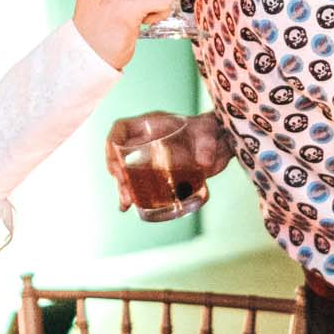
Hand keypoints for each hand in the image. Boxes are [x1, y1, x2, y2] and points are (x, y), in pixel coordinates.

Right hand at [103, 110, 234, 210]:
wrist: (220, 143)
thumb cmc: (211, 130)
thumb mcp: (209, 133)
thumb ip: (207, 144)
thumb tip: (204, 163)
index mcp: (151, 125)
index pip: (122, 129)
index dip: (113, 143)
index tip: (116, 162)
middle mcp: (146, 141)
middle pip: (120, 155)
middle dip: (117, 173)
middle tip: (125, 191)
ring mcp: (150, 158)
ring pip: (127, 172)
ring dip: (123, 188)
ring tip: (126, 203)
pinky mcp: (158, 174)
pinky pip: (139, 184)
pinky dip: (133, 195)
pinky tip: (128, 207)